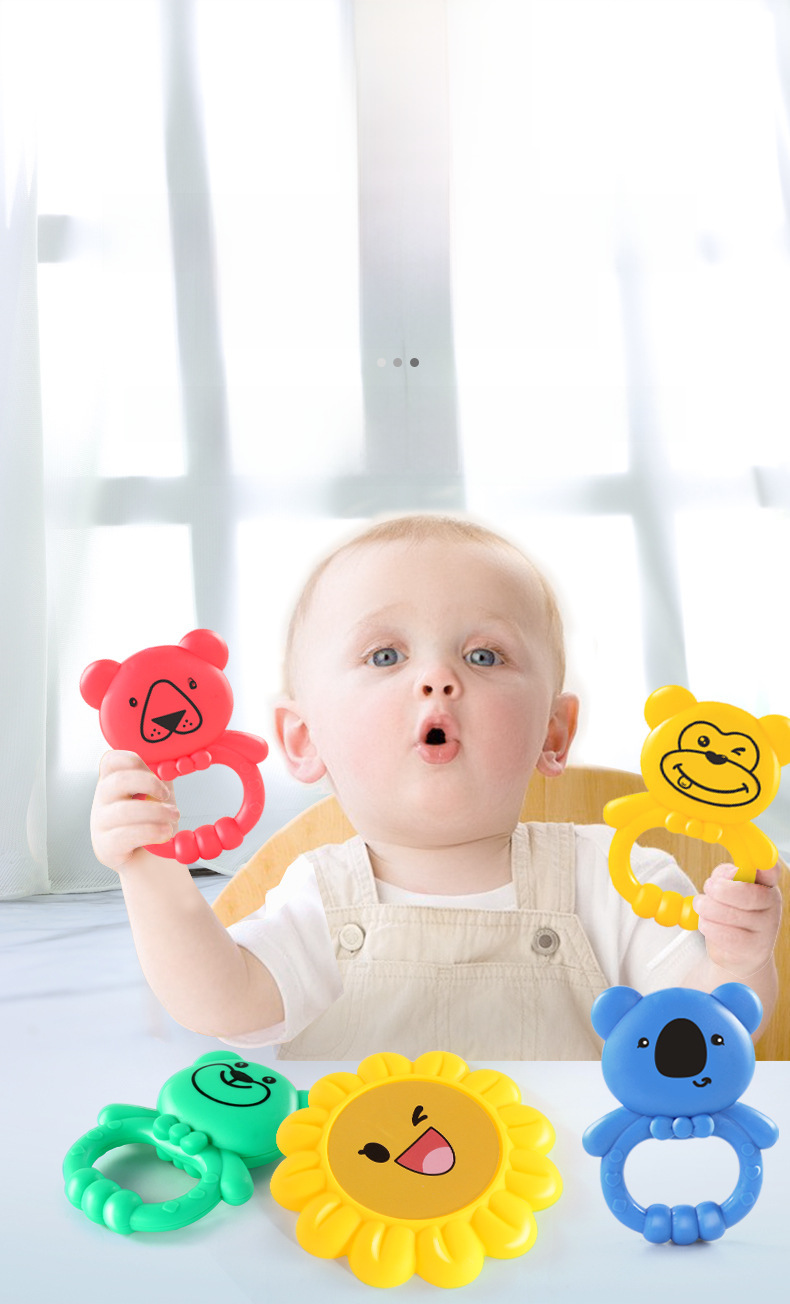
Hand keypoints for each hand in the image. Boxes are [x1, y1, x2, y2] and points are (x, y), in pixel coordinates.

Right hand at [91, 750, 179, 870]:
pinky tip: (165, 833)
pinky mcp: (105, 846)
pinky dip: (151, 832)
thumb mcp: (157, 796)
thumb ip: (159, 778)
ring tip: (173, 817)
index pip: (111, 761)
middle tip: (167, 796)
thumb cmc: (153, 823)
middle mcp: (101, 800)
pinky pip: (126, 835)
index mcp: (112, 783)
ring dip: (156, 812)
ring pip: (124, 810)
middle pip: (117, 781)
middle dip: (150, 784)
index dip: (134, 761)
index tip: (156, 774)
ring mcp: (100, 824)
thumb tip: (167, 765)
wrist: (151, 860)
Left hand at [694, 862, 781, 978]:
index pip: (770, 870)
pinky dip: (710, 927)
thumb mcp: (726, 886)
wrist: (737, 951)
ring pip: (733, 915)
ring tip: (700, 906)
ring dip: (709, 909)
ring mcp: (767, 928)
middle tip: (707, 887)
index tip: (747, 865)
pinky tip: (705, 923)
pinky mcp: (755, 949)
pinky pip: (728, 936)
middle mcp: (772, 904)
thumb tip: (727, 876)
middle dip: (721, 890)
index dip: (762, 865)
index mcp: (766, 883)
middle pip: (749, 894)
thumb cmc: (730, 911)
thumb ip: (726, 874)